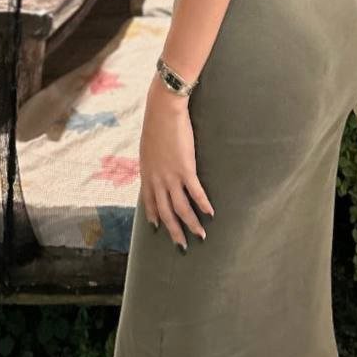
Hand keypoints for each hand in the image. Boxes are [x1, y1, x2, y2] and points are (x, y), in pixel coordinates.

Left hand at [140, 75, 214, 247]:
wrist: (163, 110)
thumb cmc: (156, 122)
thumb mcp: (148, 145)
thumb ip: (152, 159)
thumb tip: (156, 162)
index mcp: (147, 173)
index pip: (149, 201)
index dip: (154, 216)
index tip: (158, 228)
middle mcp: (157, 179)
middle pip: (165, 212)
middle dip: (174, 231)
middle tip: (181, 245)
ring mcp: (171, 176)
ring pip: (181, 208)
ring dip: (191, 224)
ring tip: (201, 235)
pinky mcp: (186, 169)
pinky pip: (195, 193)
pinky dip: (203, 205)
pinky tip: (210, 213)